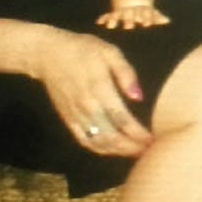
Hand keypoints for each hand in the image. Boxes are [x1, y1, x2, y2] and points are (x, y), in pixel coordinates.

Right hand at [35, 27, 153, 156]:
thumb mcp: (108, 51)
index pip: (123, 120)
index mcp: (100, 89)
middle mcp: (88, 107)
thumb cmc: (82, 49)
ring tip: (135, 152)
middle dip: (133, 147)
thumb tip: (139, 97)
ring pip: (99, 142)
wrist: (48, 54)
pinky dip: (100, 149)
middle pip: (112, 137)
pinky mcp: (68, 119)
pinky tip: (112, 150)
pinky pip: (85, 141)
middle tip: (149, 149)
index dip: (139, 134)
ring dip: (118, 151)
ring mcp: (76, 115)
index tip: (153, 139)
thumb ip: (125, 72)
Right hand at [96, 5, 169, 29]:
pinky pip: (108, 16)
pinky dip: (104, 18)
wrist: (132, 1)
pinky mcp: (114, 14)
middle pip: (130, 15)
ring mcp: (122, 12)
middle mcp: (131, 11)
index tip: (147, 24)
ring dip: (114, 20)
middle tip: (129, 27)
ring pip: (118, 15)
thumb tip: (167, 20)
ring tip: (111, 26)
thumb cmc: (144, 12)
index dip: (146, 18)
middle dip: (129, 20)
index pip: (144, 14)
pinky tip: (99, 22)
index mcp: (141, 11)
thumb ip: (157, 17)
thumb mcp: (151, 13)